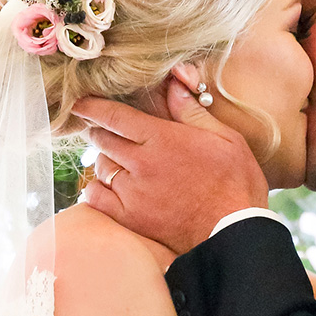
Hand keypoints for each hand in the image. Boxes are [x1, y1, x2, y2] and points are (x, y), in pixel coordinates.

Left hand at [75, 78, 269, 254]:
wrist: (235, 231)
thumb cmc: (236, 183)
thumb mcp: (225, 138)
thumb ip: (192, 111)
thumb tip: (173, 84)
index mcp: (162, 138)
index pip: (114, 115)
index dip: (93, 106)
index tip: (80, 102)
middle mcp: (141, 163)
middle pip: (101, 138)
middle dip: (98, 130)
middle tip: (102, 129)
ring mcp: (132, 192)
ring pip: (99, 167)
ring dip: (103, 159)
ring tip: (115, 160)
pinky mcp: (129, 218)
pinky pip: (96, 197)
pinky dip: (96, 189)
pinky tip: (108, 187)